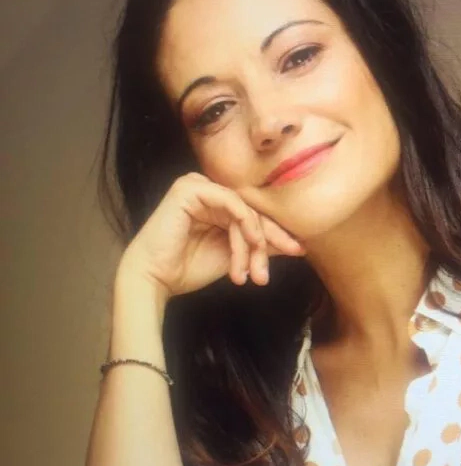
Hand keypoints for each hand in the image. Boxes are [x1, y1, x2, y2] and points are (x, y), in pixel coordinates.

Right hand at [119, 172, 305, 298]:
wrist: (156, 279)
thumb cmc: (189, 268)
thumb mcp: (236, 256)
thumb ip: (260, 245)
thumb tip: (295, 244)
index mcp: (216, 204)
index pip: (254, 214)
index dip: (277, 233)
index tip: (298, 251)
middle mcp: (208, 191)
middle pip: (252, 211)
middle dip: (268, 242)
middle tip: (276, 266)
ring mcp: (198, 186)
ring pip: (244, 211)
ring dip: (252, 244)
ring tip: (252, 273)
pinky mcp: (189, 188)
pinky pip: (232, 203)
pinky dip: (245, 226)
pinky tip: (249, 247)